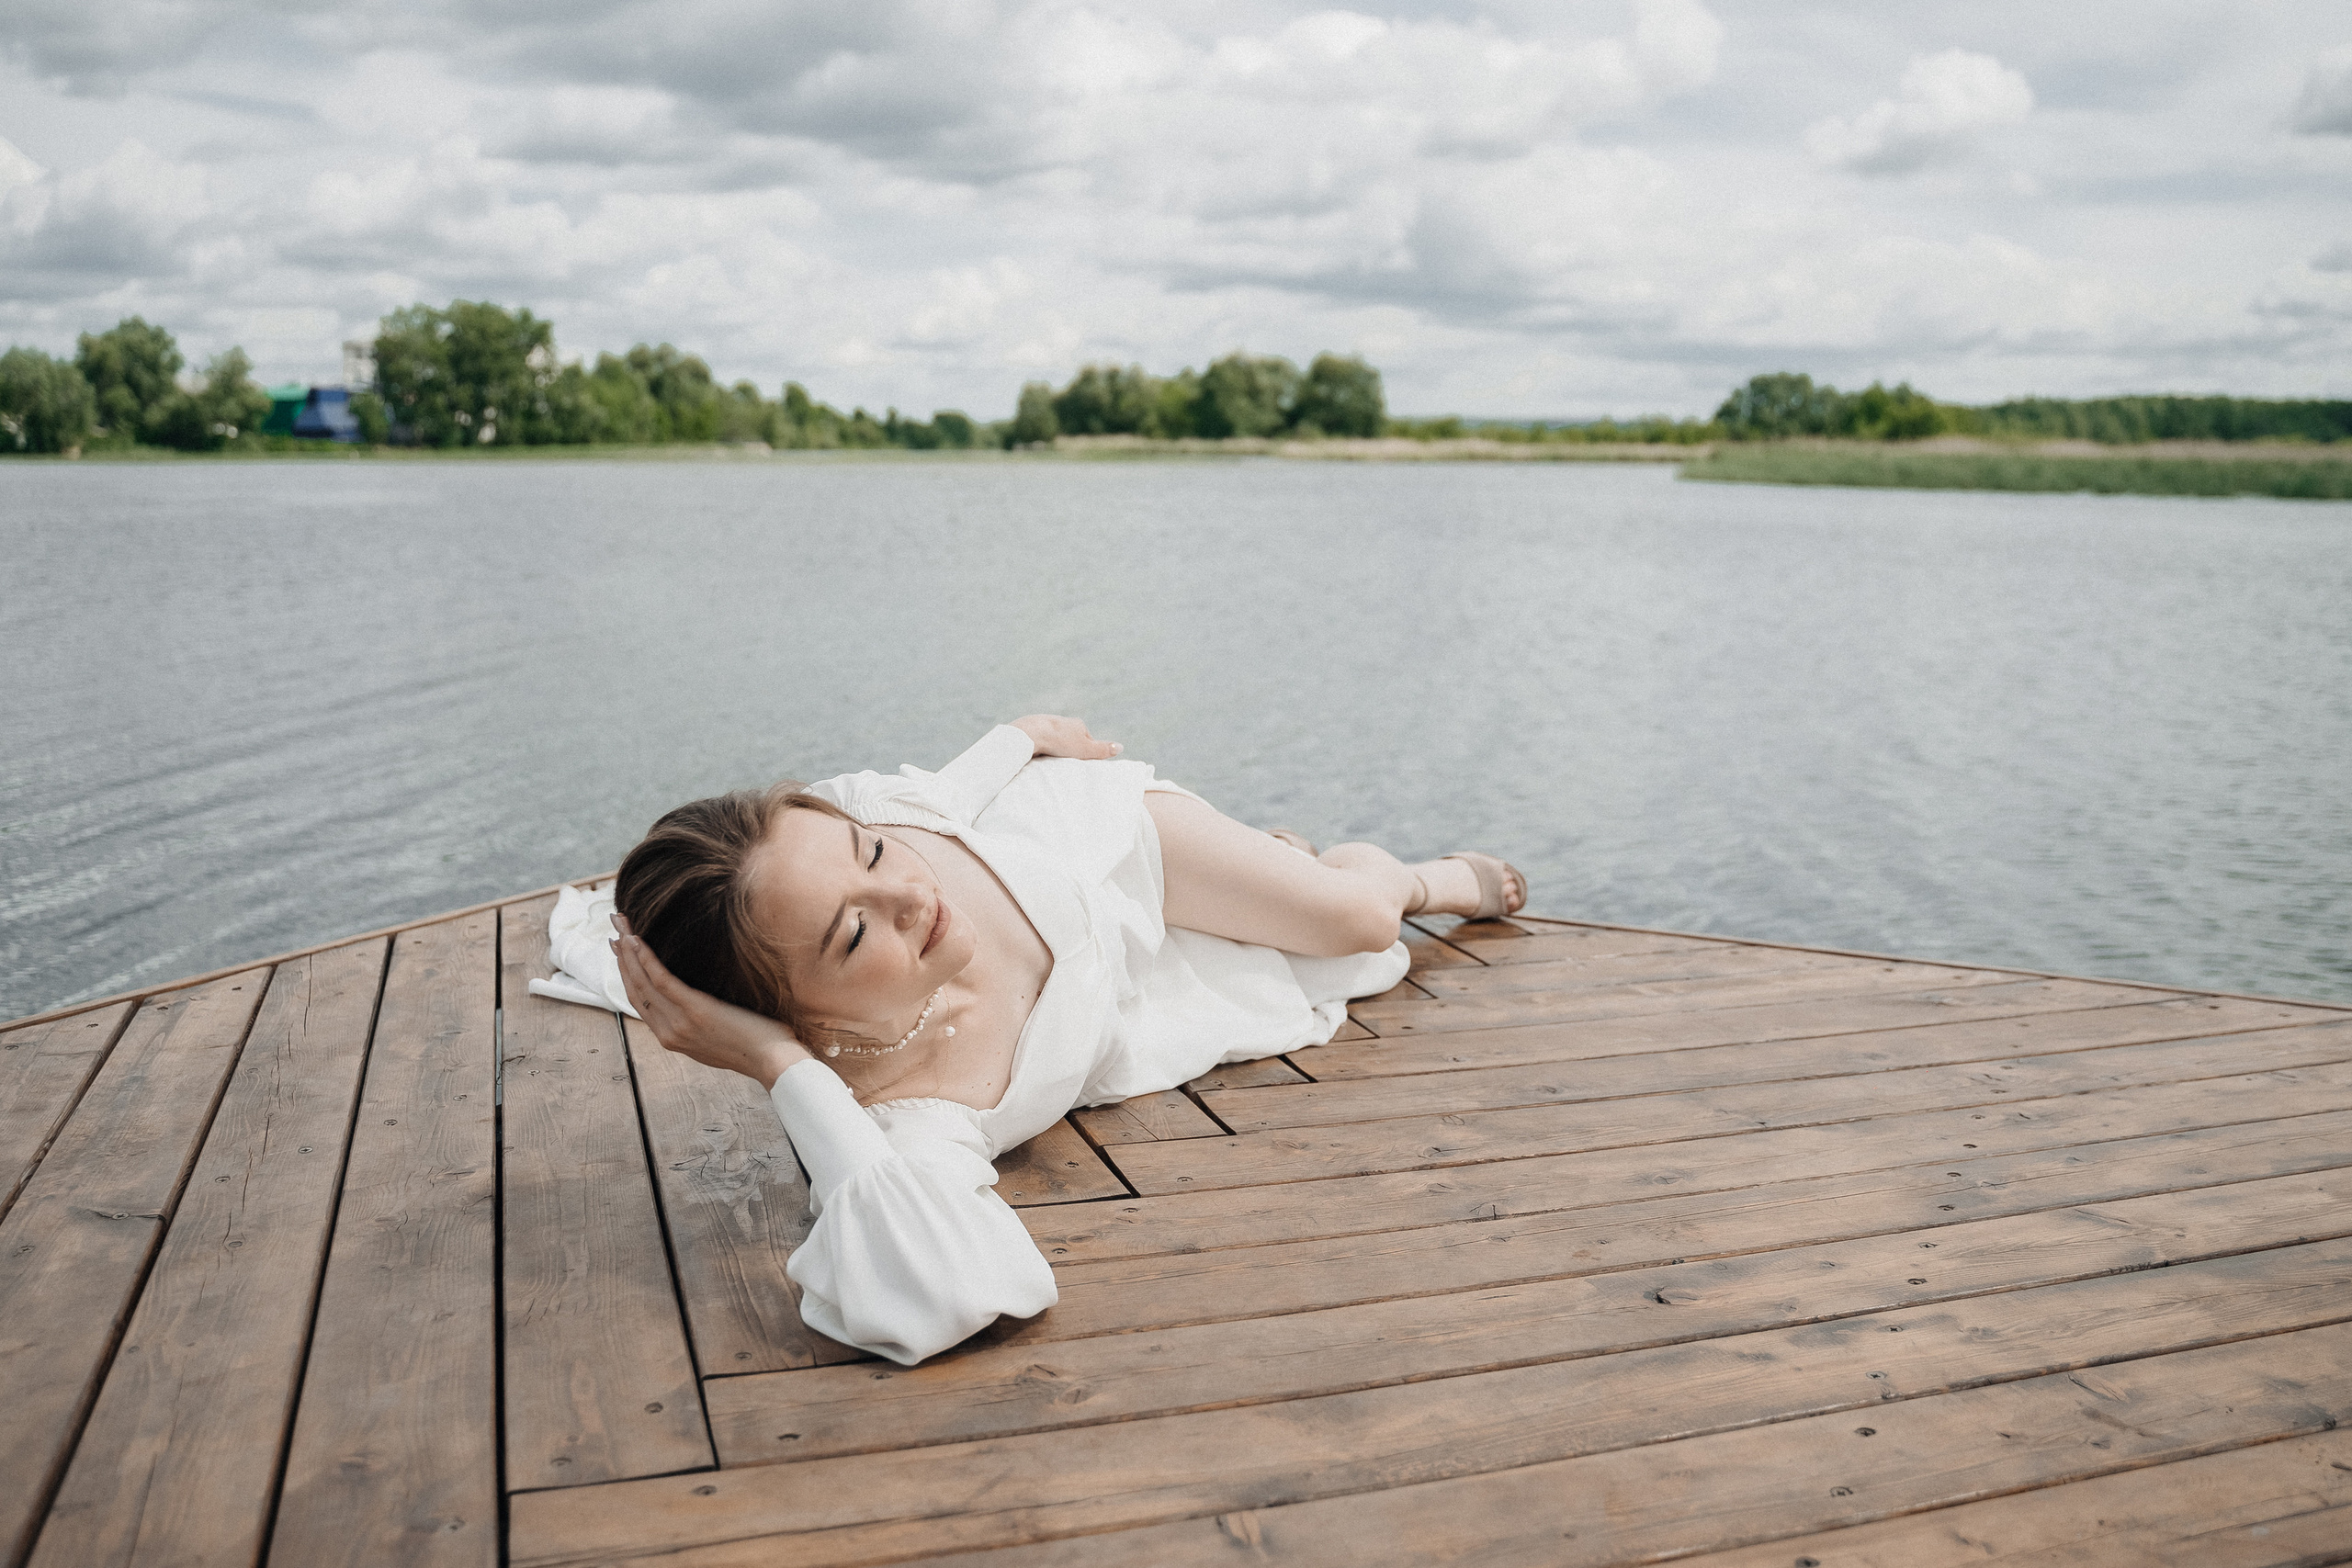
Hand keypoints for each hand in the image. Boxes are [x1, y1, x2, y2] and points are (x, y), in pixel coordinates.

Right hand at [611, 916, 810, 1090]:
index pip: (638, 1002)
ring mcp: (679, 1023)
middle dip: (622, 956)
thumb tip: (695, 1003)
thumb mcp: (715, 1038)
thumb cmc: (756, 1045)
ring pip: (643, 982)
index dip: (626, 974)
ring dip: (629, 951)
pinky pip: (662, 981)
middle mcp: (668, 1032)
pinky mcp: (695, 1010)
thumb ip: (697, 1023)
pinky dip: (647, 960)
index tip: (619, 951)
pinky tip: (638, 942)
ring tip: (622, 926)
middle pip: (635, 988)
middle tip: (615, 928)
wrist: (774, 1061)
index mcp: (671, 1038)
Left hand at [1012, 714, 1121, 759]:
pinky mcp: (1032, 729)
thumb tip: (1122, 747)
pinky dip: (1042, 747)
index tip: (1082, 762)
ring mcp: (1046, 723)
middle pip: (1070, 737)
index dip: (1086, 751)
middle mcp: (1062, 721)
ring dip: (1055, 748)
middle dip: (1069, 749)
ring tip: (1053, 760)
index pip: (1087, 738)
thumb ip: (1103, 749)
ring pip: (1055, 738)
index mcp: (1077, 724)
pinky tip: (1039, 755)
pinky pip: (1041, 741)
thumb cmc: (1059, 742)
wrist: (1030, 734)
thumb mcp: (1085, 749)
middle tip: (1067, 762)